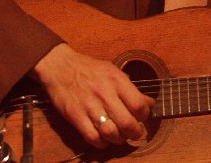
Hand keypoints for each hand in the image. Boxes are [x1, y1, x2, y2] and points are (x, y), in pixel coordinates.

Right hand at [33, 43, 153, 148]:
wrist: (60, 66)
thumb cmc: (90, 69)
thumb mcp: (114, 72)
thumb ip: (131, 89)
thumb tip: (150, 103)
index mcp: (116, 80)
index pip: (138, 105)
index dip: (144, 116)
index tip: (143, 118)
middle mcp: (104, 93)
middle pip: (126, 122)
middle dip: (135, 132)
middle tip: (136, 133)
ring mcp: (88, 106)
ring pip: (110, 133)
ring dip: (120, 140)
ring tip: (121, 137)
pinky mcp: (75, 116)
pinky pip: (92, 137)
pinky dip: (102, 143)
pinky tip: (105, 139)